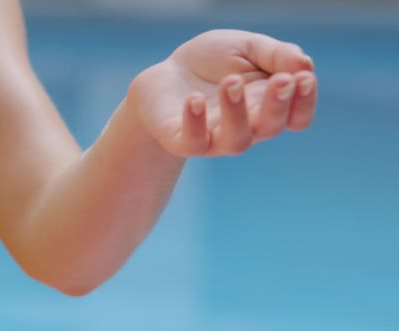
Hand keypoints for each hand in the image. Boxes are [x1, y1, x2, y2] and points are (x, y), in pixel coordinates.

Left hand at [128, 29, 317, 156]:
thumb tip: (305, 65)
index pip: (296, 116)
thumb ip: (277, 55)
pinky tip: (195, 99)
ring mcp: (215, 138)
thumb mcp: (246, 47)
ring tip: (231, 82)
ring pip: (236, 140)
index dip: (304, 101)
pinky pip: (193, 142)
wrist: (166, 74)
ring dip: (237, 112)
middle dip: (278, 105)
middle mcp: (247, 128)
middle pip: (271, 127)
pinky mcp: (182, 141)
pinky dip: (195, 123)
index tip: (303, 77)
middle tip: (280, 81)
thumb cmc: (212, 62)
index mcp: (267, 106)